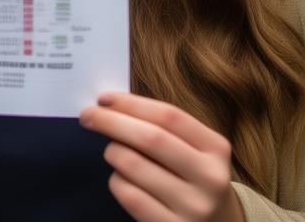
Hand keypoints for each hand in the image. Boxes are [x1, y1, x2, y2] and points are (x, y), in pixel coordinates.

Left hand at [81, 92, 243, 221]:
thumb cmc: (193, 178)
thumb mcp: (195, 151)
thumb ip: (163, 129)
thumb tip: (111, 107)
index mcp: (216, 148)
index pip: (169, 116)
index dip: (132, 104)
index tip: (104, 98)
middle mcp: (209, 177)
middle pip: (150, 138)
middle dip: (112, 121)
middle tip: (87, 115)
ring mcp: (192, 207)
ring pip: (134, 166)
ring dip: (113, 152)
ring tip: (113, 152)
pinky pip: (129, 195)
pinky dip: (117, 181)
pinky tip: (121, 178)